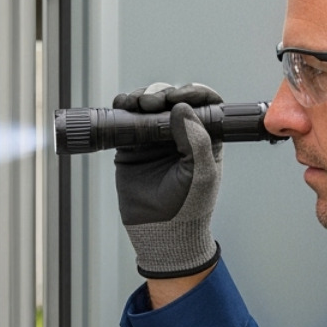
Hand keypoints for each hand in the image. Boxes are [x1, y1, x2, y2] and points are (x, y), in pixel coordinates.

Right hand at [113, 82, 222, 277]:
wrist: (161, 233)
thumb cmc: (189, 207)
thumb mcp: (201, 173)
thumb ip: (197, 140)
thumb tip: (182, 108)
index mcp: (204, 138)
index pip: (203, 104)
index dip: (192, 93)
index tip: (178, 96)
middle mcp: (180, 134)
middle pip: (172, 99)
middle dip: (161, 94)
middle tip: (152, 103)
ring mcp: (155, 138)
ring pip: (148, 106)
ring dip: (141, 98)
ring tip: (135, 104)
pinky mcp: (132, 146)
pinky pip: (127, 121)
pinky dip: (123, 109)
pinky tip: (122, 106)